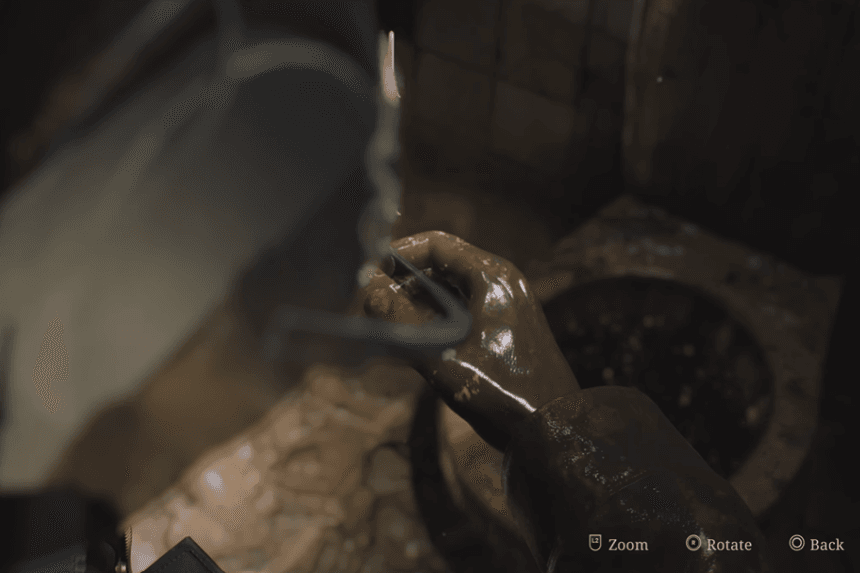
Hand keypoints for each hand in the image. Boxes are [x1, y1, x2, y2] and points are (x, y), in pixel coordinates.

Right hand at [361, 231, 579, 451]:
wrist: (551, 428)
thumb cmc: (500, 391)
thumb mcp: (440, 355)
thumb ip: (400, 320)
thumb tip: (368, 291)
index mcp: (492, 276)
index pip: (437, 244)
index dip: (398, 253)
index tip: (367, 269)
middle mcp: (502, 281)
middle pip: (443, 263)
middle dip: (405, 278)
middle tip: (371, 299)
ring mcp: (507, 302)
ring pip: (453, 287)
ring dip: (419, 298)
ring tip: (386, 320)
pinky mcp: (508, 324)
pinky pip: (465, 306)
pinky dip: (437, 314)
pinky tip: (415, 336)